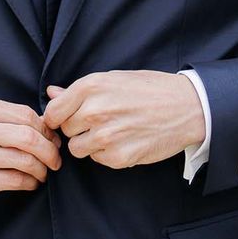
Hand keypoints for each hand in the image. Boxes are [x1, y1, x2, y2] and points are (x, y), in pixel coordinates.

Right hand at [0, 97, 61, 207]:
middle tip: (55, 159)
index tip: (52, 139)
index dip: (46, 129)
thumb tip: (47, 125)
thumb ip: (6, 118)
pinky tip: (30, 182)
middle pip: (29, 136)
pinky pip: (15, 180)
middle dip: (50, 150)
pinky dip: (30, 182)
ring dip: (42, 168)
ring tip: (43, 172)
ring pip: (24, 160)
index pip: (26, 115)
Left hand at [43, 70, 204, 169]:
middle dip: (77, 127)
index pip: (52, 111)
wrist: (187, 107)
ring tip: (110, 131)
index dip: (58, 116)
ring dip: (88, 142)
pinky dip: (106, 153)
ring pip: (76, 148)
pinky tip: (123, 140)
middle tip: (99, 120)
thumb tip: (51, 93)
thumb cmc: (149, 89)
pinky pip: (96, 159)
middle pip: (64, 129)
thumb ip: (78, 90)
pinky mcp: (118, 157)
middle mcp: (94, 111)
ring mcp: (106, 136)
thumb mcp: (113, 79)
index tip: (66, 118)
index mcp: (90, 87)